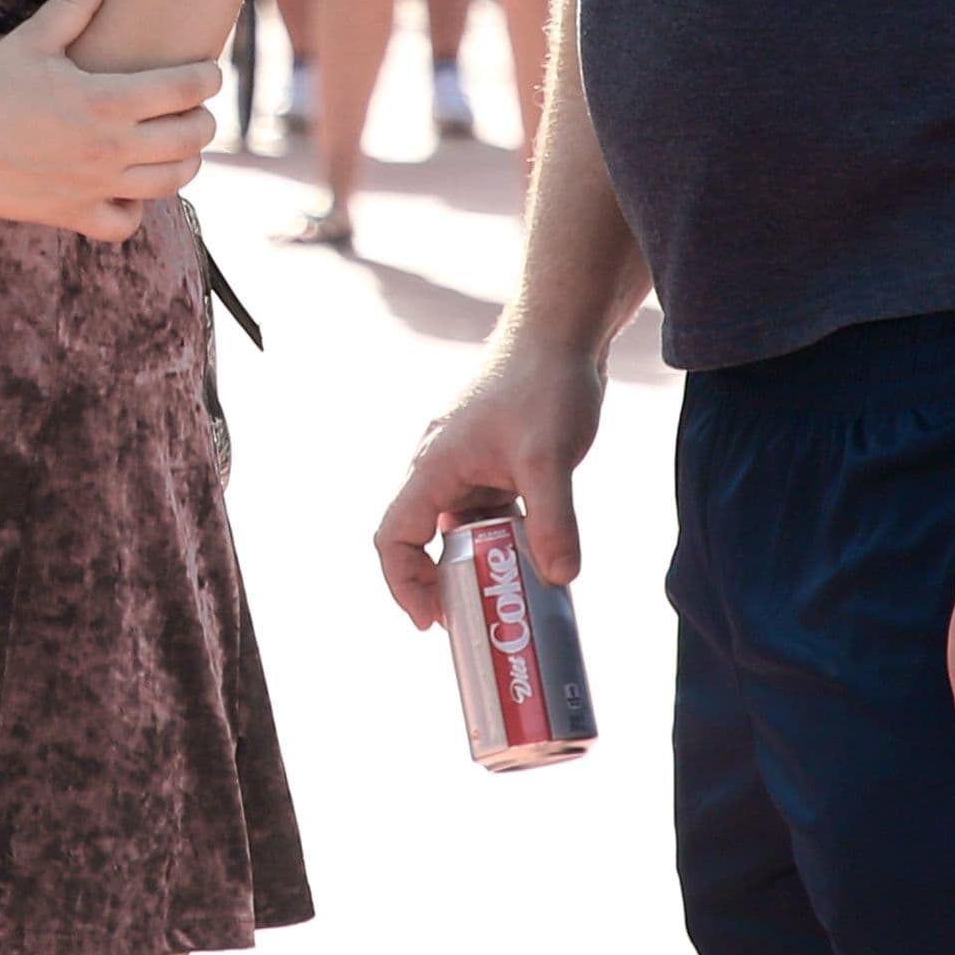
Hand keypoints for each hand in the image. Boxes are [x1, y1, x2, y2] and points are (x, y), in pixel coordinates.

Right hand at [0, 0, 221, 242]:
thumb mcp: (31, 40)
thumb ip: (75, 3)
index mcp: (106, 100)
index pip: (187, 88)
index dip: (209, 77)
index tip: (209, 72)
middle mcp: (110, 147)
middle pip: (192, 138)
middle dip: (203, 120)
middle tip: (193, 109)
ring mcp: (95, 186)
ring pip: (172, 182)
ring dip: (184, 163)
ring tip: (173, 147)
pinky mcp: (74, 215)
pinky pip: (126, 223)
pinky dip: (136, 208)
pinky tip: (127, 189)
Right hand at [366, 324, 606, 633]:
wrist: (560, 333)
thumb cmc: (543, 385)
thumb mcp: (549, 460)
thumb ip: (552, 521)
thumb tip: (560, 578)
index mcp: (433, 468)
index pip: (393, 537)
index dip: (403, 584)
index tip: (431, 620)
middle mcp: (440, 468)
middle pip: (419, 539)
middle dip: (439, 584)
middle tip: (470, 620)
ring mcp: (467, 464)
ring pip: (457, 527)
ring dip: (473, 562)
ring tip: (505, 596)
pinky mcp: (494, 461)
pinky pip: (485, 512)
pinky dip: (500, 539)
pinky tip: (534, 554)